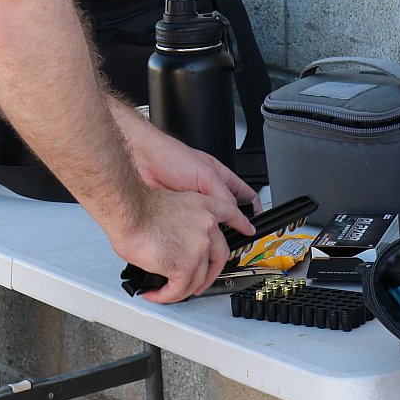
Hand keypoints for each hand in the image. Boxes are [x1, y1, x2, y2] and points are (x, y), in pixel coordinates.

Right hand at [106, 186, 238, 302]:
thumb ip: (183, 223)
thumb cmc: (139, 207)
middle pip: (220, 256)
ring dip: (182, 289)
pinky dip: (166, 296)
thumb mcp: (171, 204)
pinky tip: (155, 294)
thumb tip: (174, 241)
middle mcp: (206, 226)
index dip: (241, 224)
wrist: (129, 211)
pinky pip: (179, 290)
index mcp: (203, 207)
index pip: (231, 214)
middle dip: (211, 274)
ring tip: (166, 291)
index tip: (248, 230)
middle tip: (200, 283)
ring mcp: (199, 247)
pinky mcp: (185, 266)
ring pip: (198, 278)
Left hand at [115, 106, 257, 239]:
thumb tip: (234, 215)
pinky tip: (196, 239)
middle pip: (227, 213)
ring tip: (215, 242)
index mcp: (219, 178)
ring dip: (212, 233)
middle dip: (232, 226)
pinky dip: (195, 235)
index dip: (253, 208)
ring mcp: (192, 204)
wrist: (143, 160)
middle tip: (236, 238)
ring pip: (209, 223)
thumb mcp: (206, 174)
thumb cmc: (171, 157)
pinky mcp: (178, 213)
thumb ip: (223, 195)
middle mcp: (207, 191)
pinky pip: (191, 228)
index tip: (256, 222)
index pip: (244, 195)